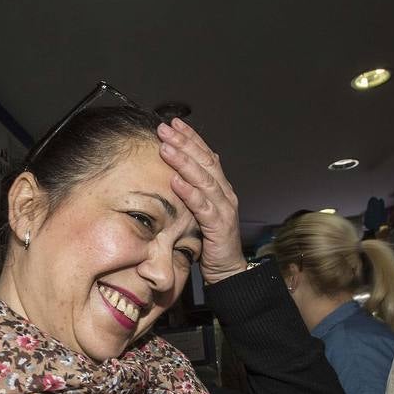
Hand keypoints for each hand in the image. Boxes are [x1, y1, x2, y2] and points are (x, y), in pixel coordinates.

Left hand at [157, 119, 245, 283]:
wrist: (228, 270)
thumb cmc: (211, 241)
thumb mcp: (201, 211)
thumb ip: (196, 191)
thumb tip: (182, 170)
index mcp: (220, 187)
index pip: (206, 155)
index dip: (190, 138)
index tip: (173, 123)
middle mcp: (225, 193)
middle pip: (205, 161)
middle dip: (184, 143)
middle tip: (165, 128)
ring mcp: (224, 208)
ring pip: (204, 179)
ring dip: (183, 162)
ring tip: (166, 148)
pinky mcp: (219, 226)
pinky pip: (203, 206)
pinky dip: (189, 192)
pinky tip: (175, 181)